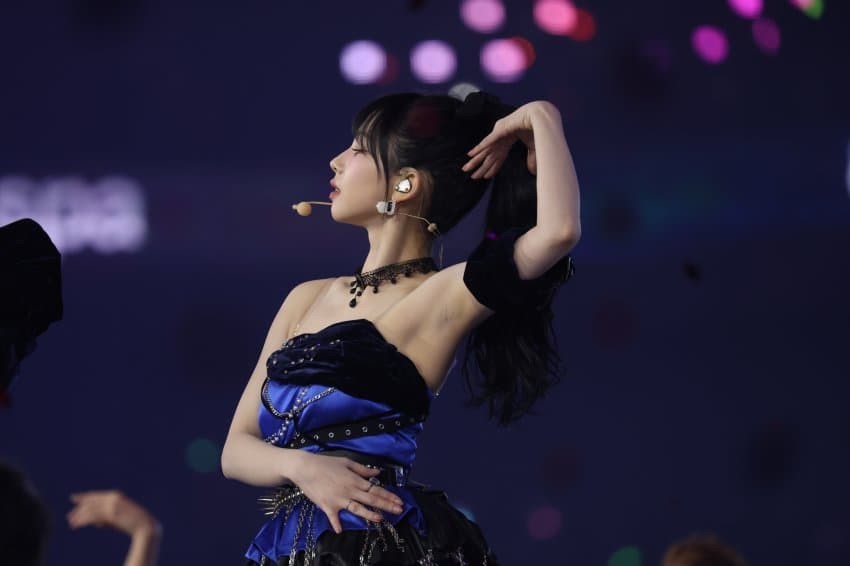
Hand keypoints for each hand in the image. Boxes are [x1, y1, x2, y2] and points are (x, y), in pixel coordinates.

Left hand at [67, 490, 160, 537]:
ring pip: (90, 510)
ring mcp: (112, 505)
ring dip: (79, 517)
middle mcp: (112, 498)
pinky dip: (83, 521)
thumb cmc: (133, 522)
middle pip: (91, 502)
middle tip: (69, 516)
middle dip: (79, 509)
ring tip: (72, 523)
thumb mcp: (118, 518)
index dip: (84, 496)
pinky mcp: (111, 514)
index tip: (73, 497)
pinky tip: (77, 525)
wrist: (144, 525)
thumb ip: (106, 518)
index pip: (96, 495)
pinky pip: (93, 517)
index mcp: (115, 495)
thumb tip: (96, 523)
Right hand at [289, 451, 404, 533]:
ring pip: (357, 509)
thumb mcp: (346, 462)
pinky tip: (340, 530)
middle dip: (387, 505)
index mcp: (355, 480)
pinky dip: (336, 524)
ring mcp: (339, 500)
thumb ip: (363, 469)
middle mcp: (350, 491)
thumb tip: (378, 473)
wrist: (305, 468)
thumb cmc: (326, 463)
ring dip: (370, 515)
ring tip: (381, 519)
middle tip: (399, 510)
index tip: (399, 501)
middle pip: (371, 500)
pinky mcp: (327, 506)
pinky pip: (333, 517)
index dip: (388, 495)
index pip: (375, 489)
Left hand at [462, 100, 559, 178]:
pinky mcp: (500, 129)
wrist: (540, 115)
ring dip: (475, 160)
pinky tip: (471, 154)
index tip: (485, 177)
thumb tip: (533, 172)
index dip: (492, 168)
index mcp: (508, 141)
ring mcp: (499, 133)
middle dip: (479, 166)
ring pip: (485, 150)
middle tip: (470, 175)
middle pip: (488, 156)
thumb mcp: (535, 148)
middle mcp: (501, 139)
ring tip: (465, 168)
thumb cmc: (537, 128)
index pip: (498, 158)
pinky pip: (488, 140)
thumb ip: (532, 160)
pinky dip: (479, 147)